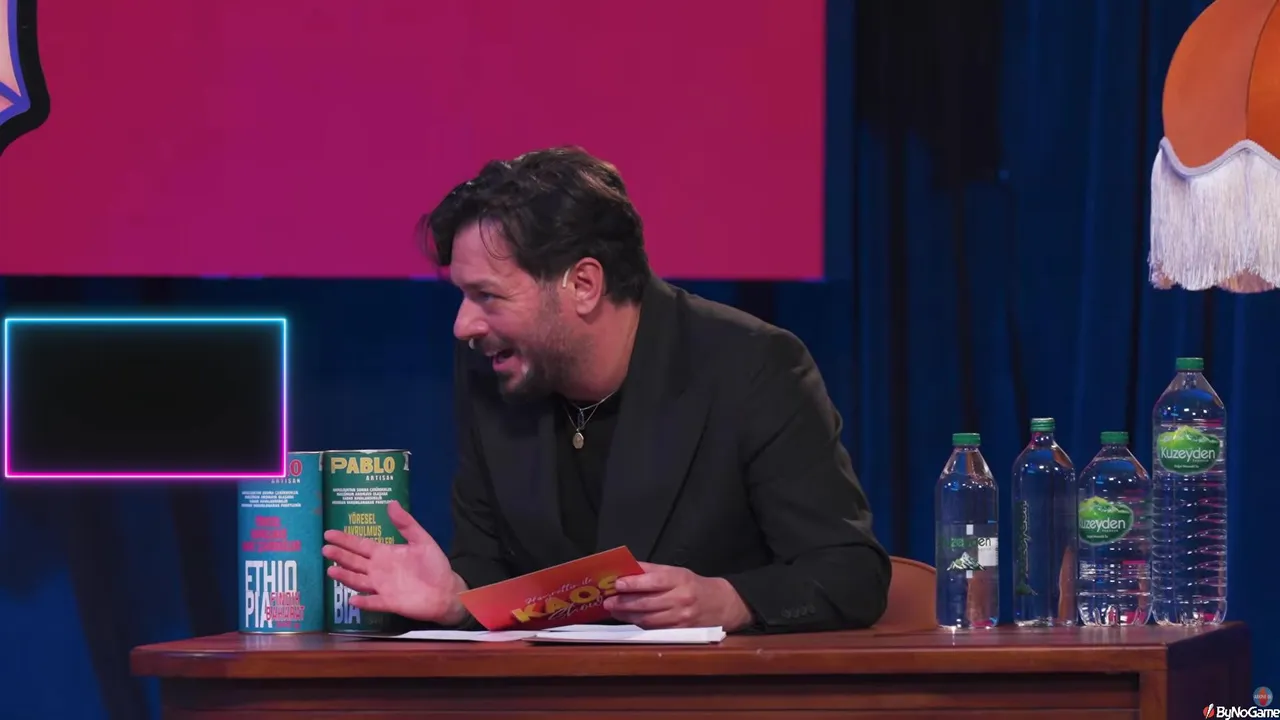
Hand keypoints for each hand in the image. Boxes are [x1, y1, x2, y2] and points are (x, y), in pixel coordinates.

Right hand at [322, 500, 467, 624]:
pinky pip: (374, 602)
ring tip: (331, 570)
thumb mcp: (421, 540)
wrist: (446, 590)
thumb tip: (391, 503)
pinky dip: (364, 602)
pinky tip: (353, 599)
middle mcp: (379, 570)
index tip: (328, 534)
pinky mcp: (390, 603)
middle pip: (354, 562)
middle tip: (324, 549)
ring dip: (346, 576)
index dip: (345, 539)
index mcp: (385, 554)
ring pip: (359, 581)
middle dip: (340, 555)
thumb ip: (406, 524)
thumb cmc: (433, 565)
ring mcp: (382, 587)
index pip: (360, 545)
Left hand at [603, 562, 752, 631]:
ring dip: (628, 616)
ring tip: (614, 610)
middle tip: (608, 601)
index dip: (634, 584)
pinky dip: (639, 625)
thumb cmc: (693, 585)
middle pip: (647, 603)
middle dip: (624, 603)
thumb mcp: (677, 571)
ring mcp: (681, 618)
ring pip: (649, 619)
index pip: (654, 582)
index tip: (617, 583)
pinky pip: (655, 630)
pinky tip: (629, 619)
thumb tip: (625, 570)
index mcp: (680, 579)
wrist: (721, 605)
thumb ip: (651, 571)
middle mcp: (681, 599)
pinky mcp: (680, 632)